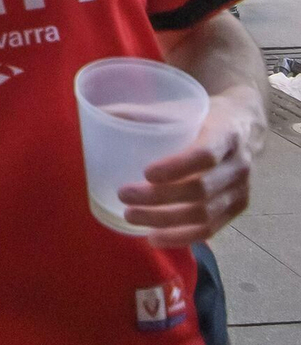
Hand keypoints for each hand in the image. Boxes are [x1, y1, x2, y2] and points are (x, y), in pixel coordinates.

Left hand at [118, 91, 262, 245]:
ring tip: (131, 217)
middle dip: (159, 199)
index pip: (205, 155)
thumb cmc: (203, 116)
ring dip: (165, 222)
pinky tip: (155, 237)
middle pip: (200, 190)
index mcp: (227, 133)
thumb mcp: (182, 108)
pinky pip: (210, 230)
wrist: (244, 126)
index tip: (145, 173)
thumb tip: (99, 113)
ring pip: (204, 216)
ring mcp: (241, 191)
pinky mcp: (237, 209)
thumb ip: (144, 113)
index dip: (176, 167)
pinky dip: (181, 237)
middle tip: (124, 196)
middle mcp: (239, 165)